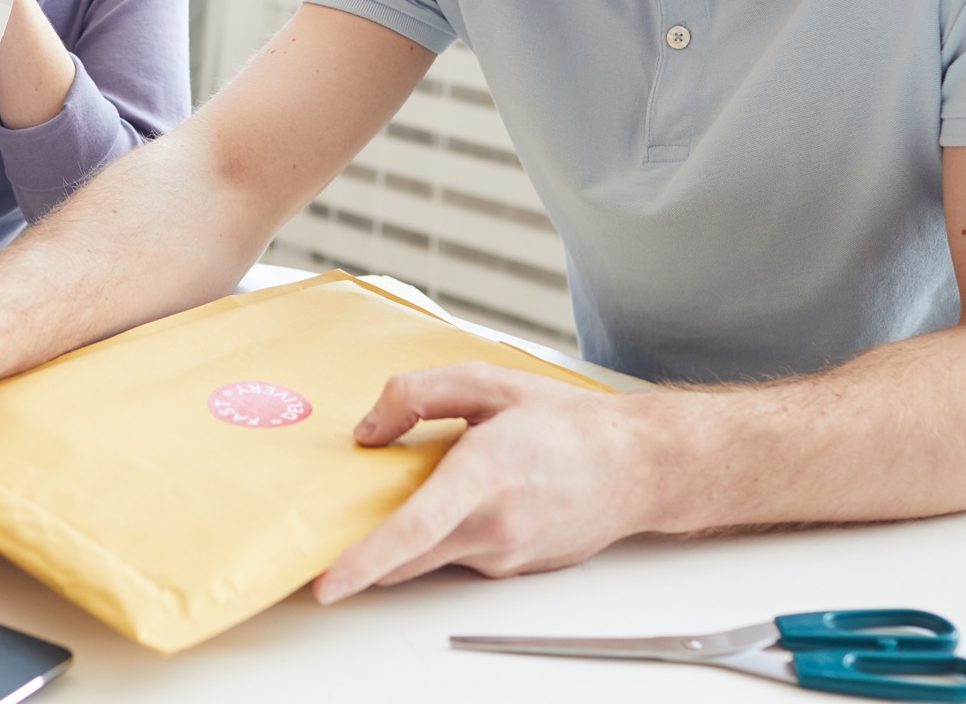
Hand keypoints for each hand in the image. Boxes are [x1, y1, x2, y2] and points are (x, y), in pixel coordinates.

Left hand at [312, 363, 656, 602]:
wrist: (637, 465)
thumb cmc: (566, 423)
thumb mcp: (487, 383)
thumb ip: (416, 396)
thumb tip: (369, 431)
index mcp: (482, 476)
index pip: (412, 531)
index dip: (364, 562)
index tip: (328, 582)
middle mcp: (493, 528)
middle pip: (407, 558)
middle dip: (367, 552)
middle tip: (344, 522)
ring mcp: (504, 556)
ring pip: (430, 557)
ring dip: (410, 536)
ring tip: (429, 487)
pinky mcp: (512, 569)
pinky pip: (459, 556)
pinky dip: (443, 536)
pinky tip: (468, 500)